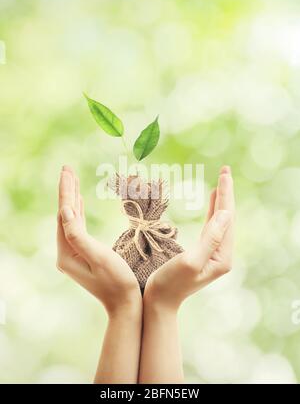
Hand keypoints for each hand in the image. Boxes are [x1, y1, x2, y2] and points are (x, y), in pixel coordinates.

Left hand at [56, 166, 141, 316]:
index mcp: (66, 253)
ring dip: (73, 199)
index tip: (67, 171)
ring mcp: (74, 254)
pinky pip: (79, 228)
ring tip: (72, 178)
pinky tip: (79, 202)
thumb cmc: (116, 281)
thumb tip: (64, 212)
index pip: (64, 215)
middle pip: (65, 215)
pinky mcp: (84, 254)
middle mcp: (66, 252)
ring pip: (72, 220)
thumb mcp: (98, 257)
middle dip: (67, 191)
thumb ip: (78, 235)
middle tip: (67, 168)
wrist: (126, 303)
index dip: (65, 192)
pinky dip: (79, 212)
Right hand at [143, 166, 234, 312]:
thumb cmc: (170, 282)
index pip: (227, 219)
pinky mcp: (203, 252)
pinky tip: (214, 201)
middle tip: (225, 170)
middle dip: (226, 193)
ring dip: (221, 200)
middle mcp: (221, 254)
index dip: (226, 195)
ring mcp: (213, 253)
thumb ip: (210, 238)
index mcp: (222, 256)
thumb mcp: (191, 260)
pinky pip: (212, 226)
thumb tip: (227, 214)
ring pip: (220, 220)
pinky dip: (213, 210)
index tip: (224, 174)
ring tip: (222, 180)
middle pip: (227, 218)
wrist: (159, 301)